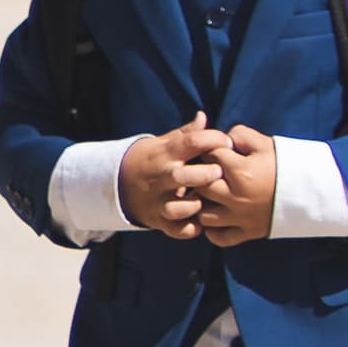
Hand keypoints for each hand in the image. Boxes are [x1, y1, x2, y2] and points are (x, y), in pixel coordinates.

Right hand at [117, 112, 230, 239]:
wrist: (119, 184)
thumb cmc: (153, 159)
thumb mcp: (164, 143)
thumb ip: (186, 133)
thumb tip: (203, 116)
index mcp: (166, 154)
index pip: (191, 142)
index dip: (213, 139)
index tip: (228, 142)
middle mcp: (161, 178)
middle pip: (182, 176)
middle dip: (205, 175)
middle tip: (220, 172)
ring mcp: (159, 201)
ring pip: (177, 208)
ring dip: (196, 205)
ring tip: (206, 200)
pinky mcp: (159, 221)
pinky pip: (177, 230)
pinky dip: (191, 229)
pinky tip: (202, 221)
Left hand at [197, 125, 277, 246]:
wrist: (312, 192)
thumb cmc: (288, 164)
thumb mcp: (265, 143)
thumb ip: (240, 135)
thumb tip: (221, 139)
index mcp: (240, 172)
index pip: (209, 156)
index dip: (211, 149)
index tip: (218, 150)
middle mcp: (236, 197)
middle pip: (200, 186)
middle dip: (201, 176)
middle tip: (210, 172)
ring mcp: (240, 218)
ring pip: (203, 215)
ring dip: (203, 204)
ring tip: (211, 195)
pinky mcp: (247, 232)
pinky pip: (219, 238)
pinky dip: (213, 230)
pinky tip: (218, 216)